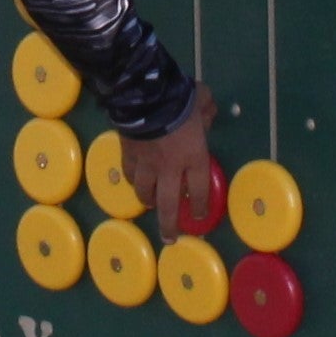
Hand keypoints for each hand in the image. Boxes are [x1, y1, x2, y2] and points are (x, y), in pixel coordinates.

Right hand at [122, 84, 221, 236]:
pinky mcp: (128, 156)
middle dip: (169, 224)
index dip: (200, 206)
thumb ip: (207, 112)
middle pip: (168, 204)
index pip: (199, 189)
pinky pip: (128, 175)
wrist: (145, 97)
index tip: (199, 215)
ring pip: (144, 193)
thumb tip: (207, 117)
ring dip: (148, 202)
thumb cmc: (180, 100)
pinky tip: (134, 182)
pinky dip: (131, 181)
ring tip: (151, 206)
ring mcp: (146, 165)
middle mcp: (170, 168)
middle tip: (170, 238)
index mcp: (194, 157)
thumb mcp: (203, 101)